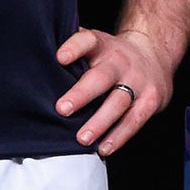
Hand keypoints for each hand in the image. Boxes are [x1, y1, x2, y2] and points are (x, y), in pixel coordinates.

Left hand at [55, 26, 169, 156]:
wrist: (155, 53)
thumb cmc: (112, 56)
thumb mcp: (96, 46)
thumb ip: (72, 52)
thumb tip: (34, 62)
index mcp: (103, 46)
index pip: (88, 41)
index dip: (75, 48)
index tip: (60, 58)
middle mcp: (121, 61)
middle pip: (102, 76)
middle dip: (82, 93)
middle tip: (62, 109)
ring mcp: (138, 80)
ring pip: (119, 102)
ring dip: (100, 122)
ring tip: (82, 138)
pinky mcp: (151, 99)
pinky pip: (134, 120)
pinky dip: (119, 136)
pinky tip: (104, 148)